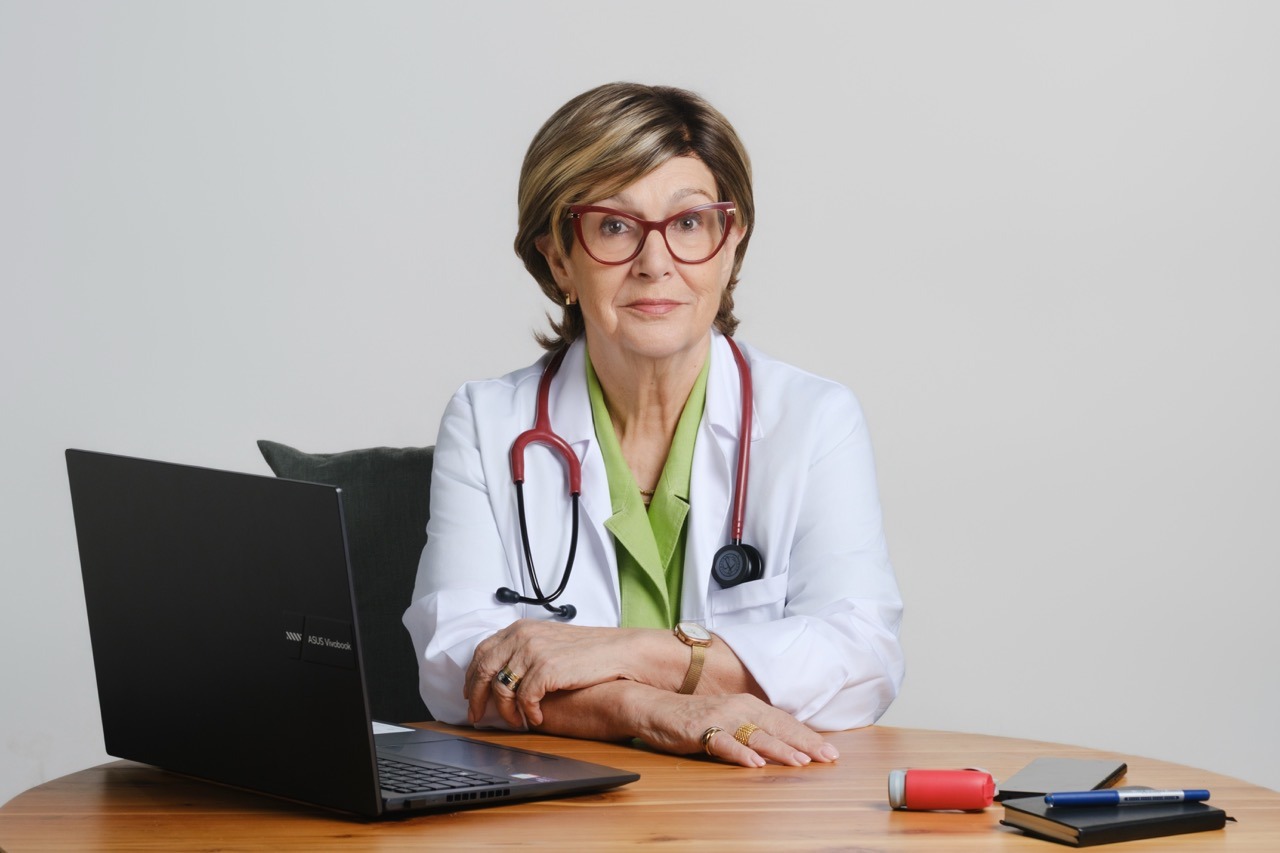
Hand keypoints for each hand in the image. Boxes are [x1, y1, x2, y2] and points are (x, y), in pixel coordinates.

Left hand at [464, 620, 654, 726]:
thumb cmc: (586, 650)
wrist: (617, 650)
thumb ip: (524, 650)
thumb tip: (503, 673)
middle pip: (484, 670)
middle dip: (477, 698)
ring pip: (502, 689)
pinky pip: (524, 699)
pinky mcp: (546, 669)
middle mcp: (522, 636)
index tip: (471, 695)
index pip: (482, 652)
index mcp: (520, 628)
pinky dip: (527, 714)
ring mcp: (533, 652)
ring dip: (505, 712)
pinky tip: (536, 719)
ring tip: (515, 722)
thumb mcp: (549, 640)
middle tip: (477, 717)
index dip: (472, 677)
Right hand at [629, 689, 840, 767]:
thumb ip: (753, 731)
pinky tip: (754, 762)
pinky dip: (740, 753)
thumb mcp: (729, 722)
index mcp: (749, 706)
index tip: (831, 752)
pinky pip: (723, 743)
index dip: (808, 737)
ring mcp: (720, 718)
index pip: (785, 722)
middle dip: (805, 743)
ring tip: (800, 761)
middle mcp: (739, 708)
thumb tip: (783, 748)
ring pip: (756, 735)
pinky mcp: (700, 730)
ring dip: (779, 748)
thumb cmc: (694, 717)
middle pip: (778, 727)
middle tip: (828, 757)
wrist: (653, 707)